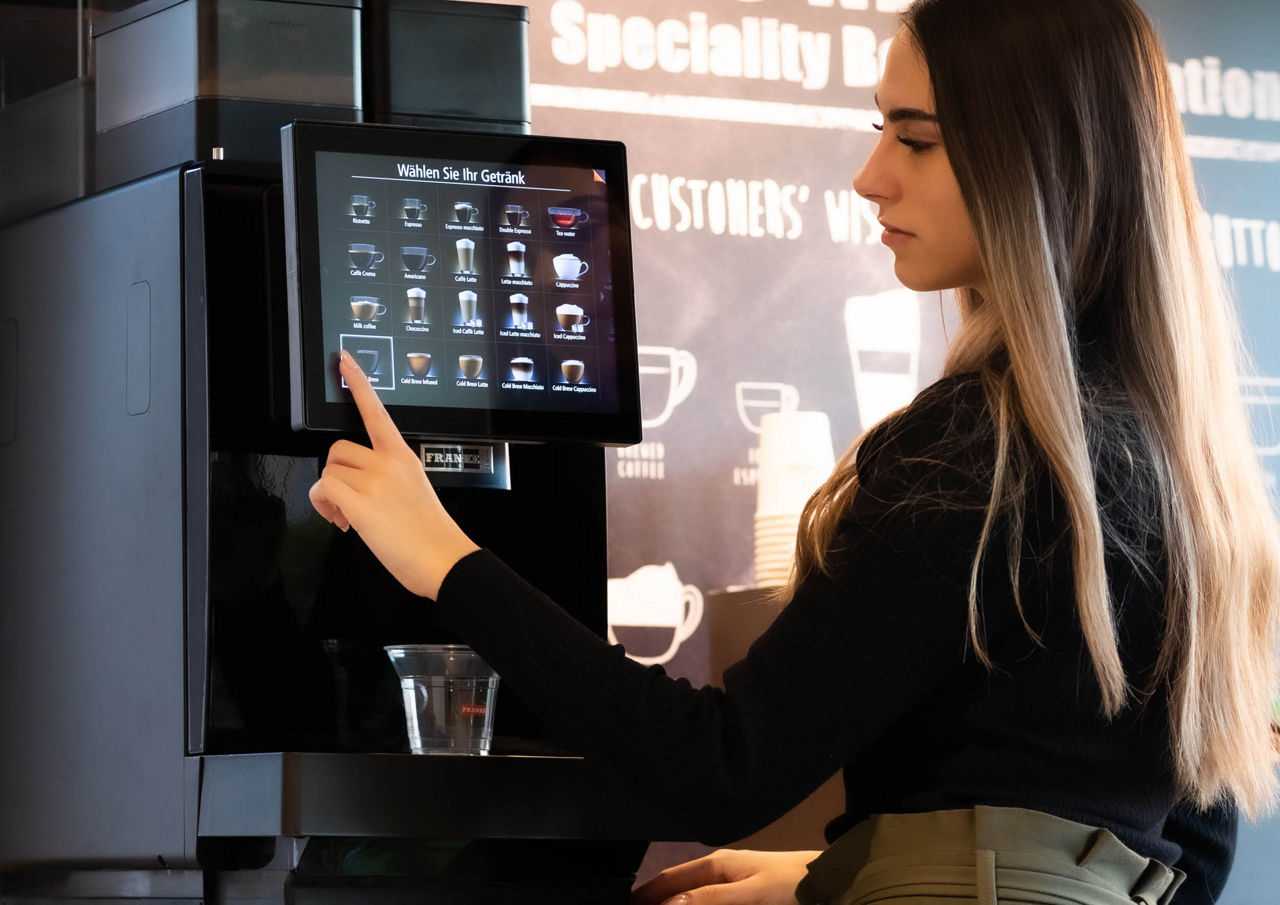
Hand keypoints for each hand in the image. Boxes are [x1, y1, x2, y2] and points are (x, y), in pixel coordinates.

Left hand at [308, 350, 478, 598]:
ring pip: (328, 472)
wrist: (443, 559)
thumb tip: (357, 484)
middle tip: (346, 502)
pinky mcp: (360, 503)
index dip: (358, 383)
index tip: (344, 360)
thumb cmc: (430, 533)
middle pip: (338, 450)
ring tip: (347, 516)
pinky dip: (324, 506)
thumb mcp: (415, 489)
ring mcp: (375, 481)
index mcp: (404, 456)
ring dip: (329, 495)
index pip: (377, 411)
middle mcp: (388, 463)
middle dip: (336, 475)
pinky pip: (324, 490)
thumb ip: (387, 476)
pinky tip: (341, 520)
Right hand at [631, 849, 818, 904]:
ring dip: (674, 904)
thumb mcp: (750, 894)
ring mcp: (730, 884)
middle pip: (676, 889)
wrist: (829, 881)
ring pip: (691, 897)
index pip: (668, 880)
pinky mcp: (743, 896)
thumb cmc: (791, 884)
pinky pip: (708, 900)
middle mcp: (718, 872)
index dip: (645, 894)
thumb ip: (711, 899)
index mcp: (715, 865)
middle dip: (654, 901)